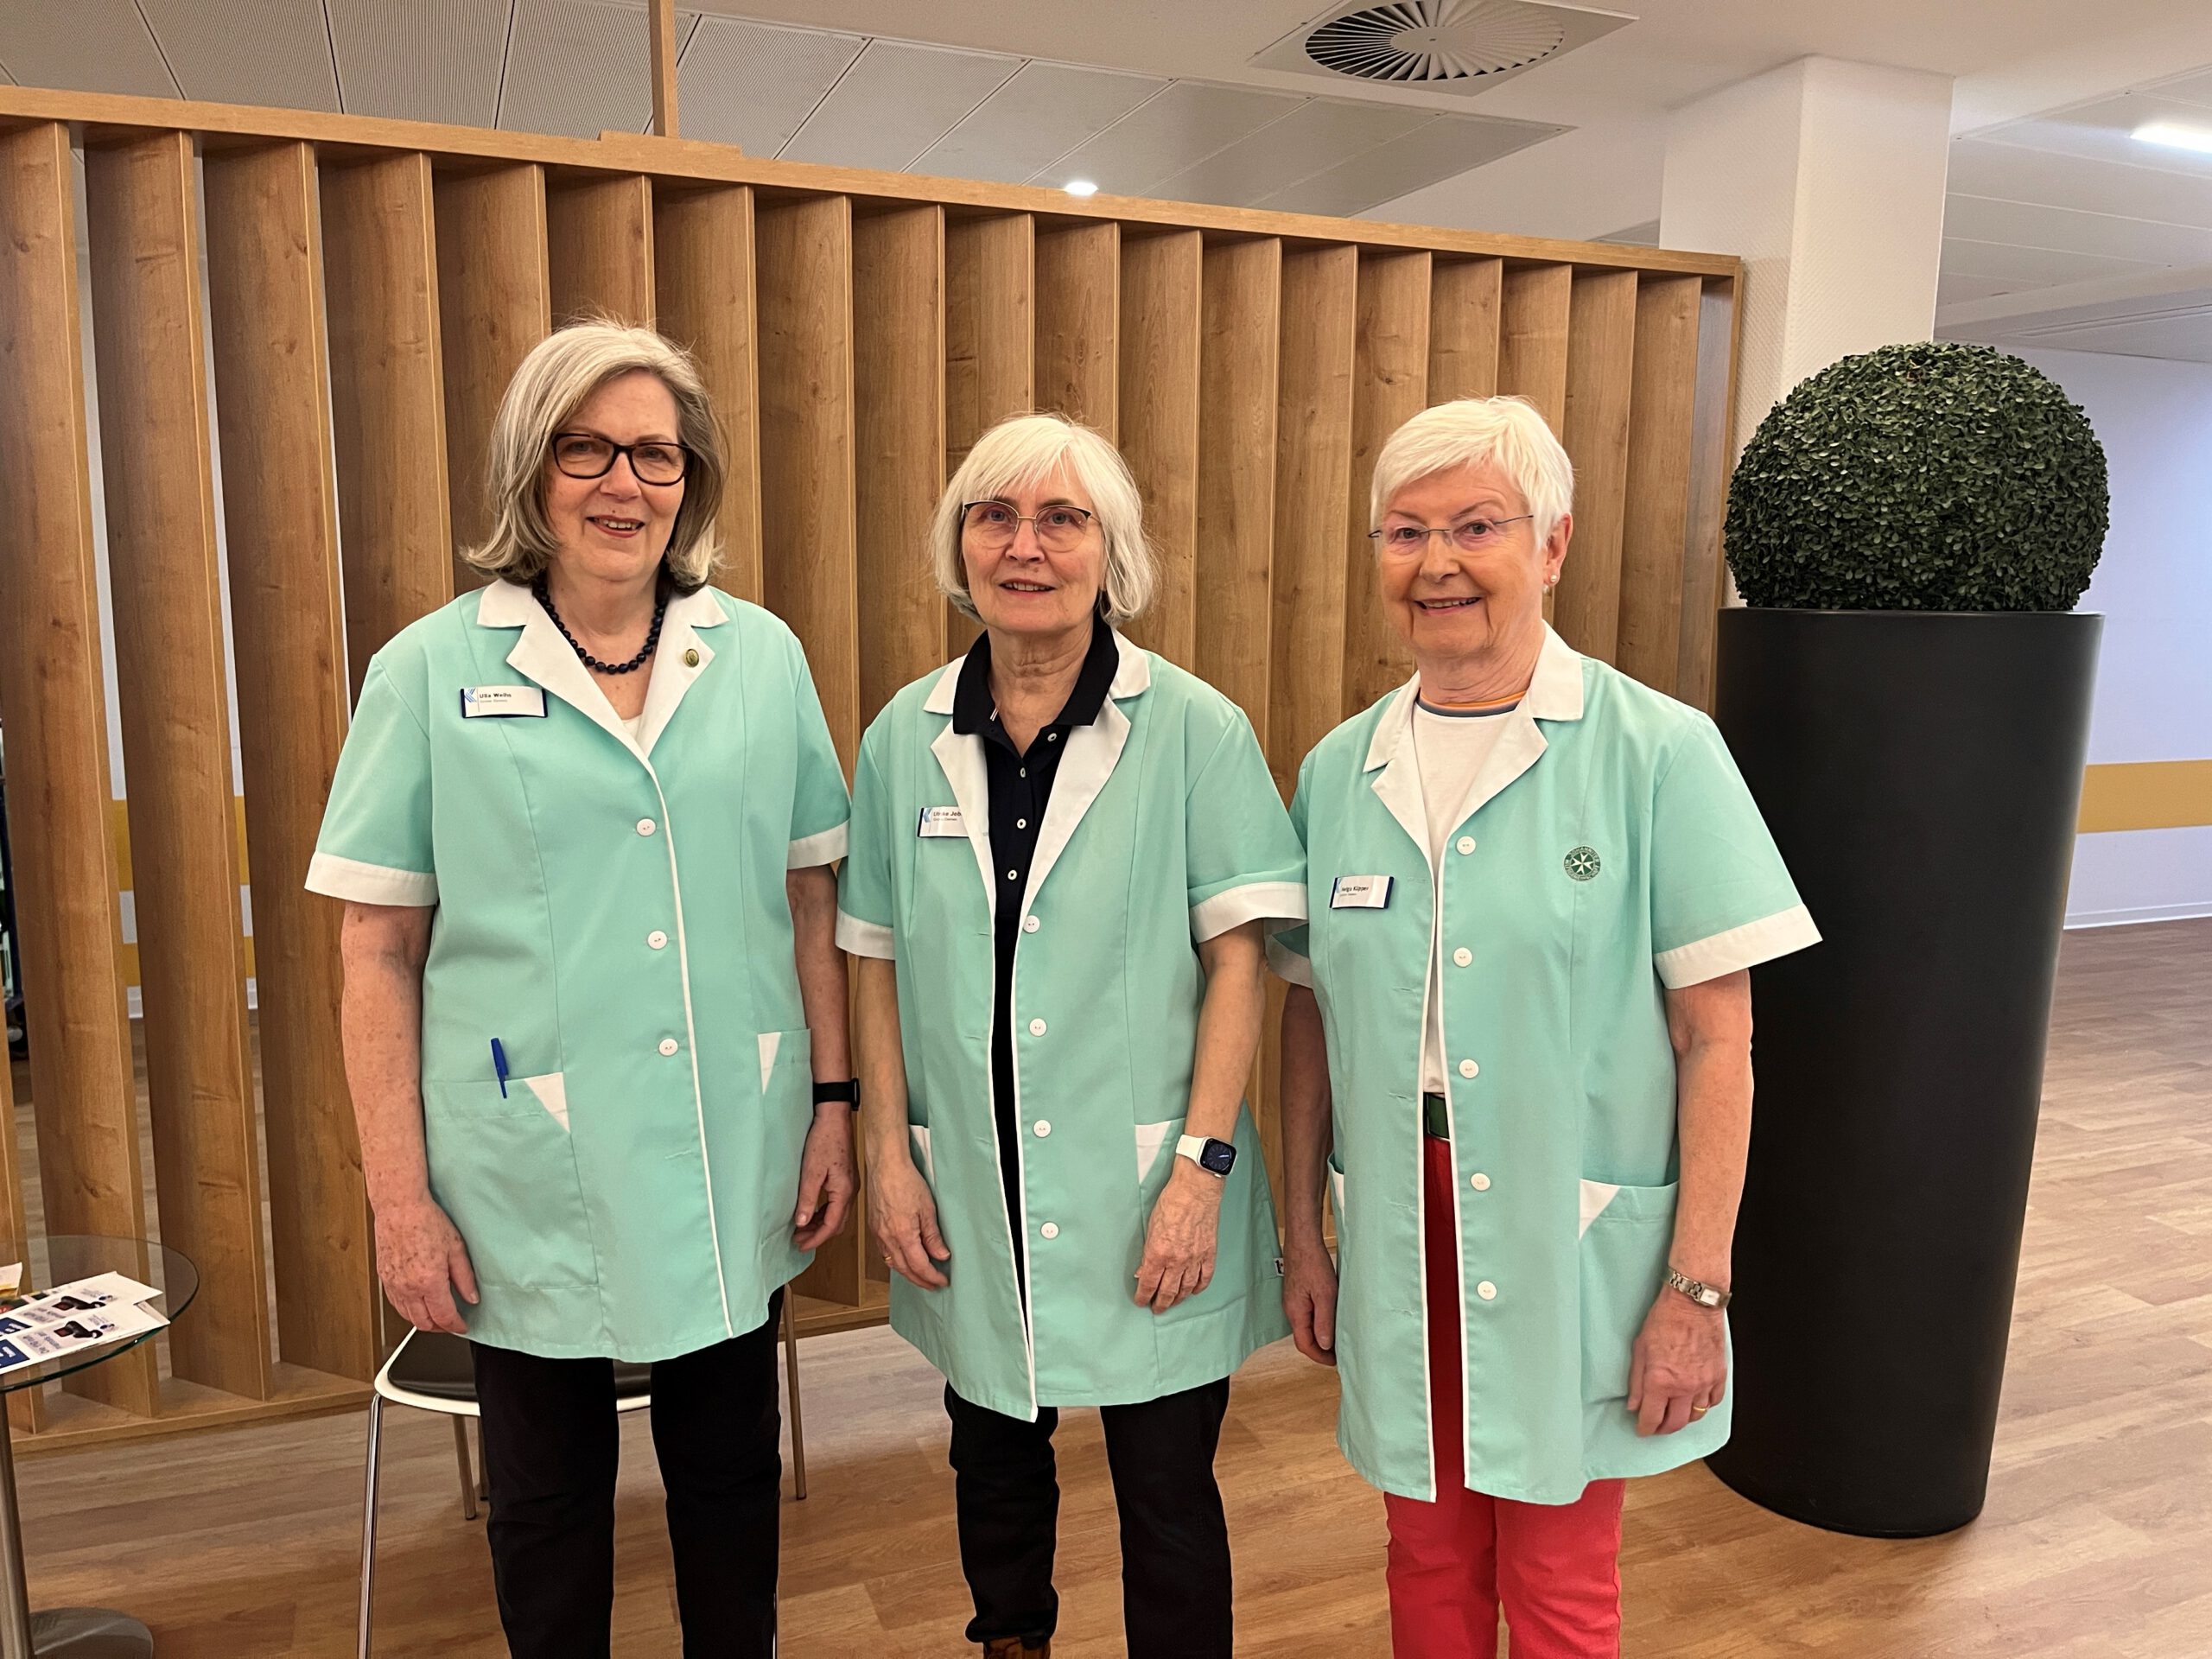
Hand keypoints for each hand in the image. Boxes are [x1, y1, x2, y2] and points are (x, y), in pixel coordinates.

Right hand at [375, 1193, 478, 1334]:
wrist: (399, 1207)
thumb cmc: (426, 1220)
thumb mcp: (456, 1247)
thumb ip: (464, 1277)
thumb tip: (471, 1296)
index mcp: (429, 1281)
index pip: (444, 1316)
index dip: (456, 1326)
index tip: (463, 1326)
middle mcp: (408, 1287)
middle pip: (424, 1323)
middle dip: (439, 1328)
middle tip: (451, 1323)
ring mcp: (393, 1284)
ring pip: (407, 1316)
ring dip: (422, 1321)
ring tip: (436, 1316)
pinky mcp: (383, 1278)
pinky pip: (395, 1304)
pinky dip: (407, 1310)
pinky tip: (417, 1304)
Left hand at [792, 1106, 856, 1249]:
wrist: (835, 1118)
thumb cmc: (824, 1140)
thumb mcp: (811, 1171)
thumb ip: (807, 1199)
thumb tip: (802, 1222)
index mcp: (844, 1191)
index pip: (832, 1225)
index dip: (816, 1239)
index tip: (801, 1246)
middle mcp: (850, 1191)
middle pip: (837, 1223)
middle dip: (818, 1235)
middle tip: (799, 1241)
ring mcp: (850, 1186)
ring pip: (837, 1215)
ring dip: (820, 1225)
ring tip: (802, 1230)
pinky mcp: (846, 1180)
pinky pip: (837, 1204)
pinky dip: (824, 1213)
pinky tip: (812, 1214)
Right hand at [868, 1145, 949, 1288]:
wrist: (885, 1165)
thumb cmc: (905, 1180)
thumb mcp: (927, 1209)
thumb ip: (933, 1236)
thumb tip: (941, 1255)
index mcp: (902, 1235)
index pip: (919, 1266)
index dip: (932, 1277)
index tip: (942, 1281)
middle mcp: (887, 1238)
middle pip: (905, 1269)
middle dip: (920, 1281)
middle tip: (933, 1285)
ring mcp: (878, 1234)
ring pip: (893, 1263)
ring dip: (907, 1273)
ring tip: (921, 1276)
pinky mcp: (874, 1227)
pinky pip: (885, 1252)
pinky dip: (896, 1261)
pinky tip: (904, 1259)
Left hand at [1135, 1160, 1221, 1312]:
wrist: (1196, 1189)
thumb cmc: (1171, 1202)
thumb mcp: (1150, 1227)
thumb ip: (1147, 1253)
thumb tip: (1142, 1271)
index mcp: (1159, 1254)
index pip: (1148, 1284)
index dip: (1143, 1296)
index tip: (1141, 1301)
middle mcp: (1177, 1261)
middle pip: (1167, 1292)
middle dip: (1160, 1304)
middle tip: (1156, 1308)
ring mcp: (1195, 1259)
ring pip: (1186, 1289)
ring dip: (1178, 1299)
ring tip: (1172, 1303)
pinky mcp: (1209, 1254)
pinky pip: (1204, 1278)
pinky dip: (1198, 1288)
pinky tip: (1193, 1291)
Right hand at [1282, 1234, 1337, 1365]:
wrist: (1303, 1241)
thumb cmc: (1313, 1264)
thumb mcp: (1325, 1294)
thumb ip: (1324, 1321)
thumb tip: (1324, 1345)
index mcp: (1296, 1313)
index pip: (1304, 1345)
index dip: (1319, 1357)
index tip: (1335, 1361)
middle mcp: (1291, 1310)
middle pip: (1303, 1338)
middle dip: (1320, 1349)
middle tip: (1338, 1353)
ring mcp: (1292, 1301)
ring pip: (1305, 1327)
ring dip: (1319, 1336)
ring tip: (1336, 1339)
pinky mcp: (1297, 1294)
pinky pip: (1306, 1315)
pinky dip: (1317, 1323)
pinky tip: (1329, 1320)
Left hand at [1626, 1284, 1727, 1435]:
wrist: (1692, 1303)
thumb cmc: (1665, 1320)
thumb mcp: (1639, 1348)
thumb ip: (1636, 1381)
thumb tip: (1634, 1404)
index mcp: (1660, 1380)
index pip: (1651, 1417)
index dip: (1645, 1427)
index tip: (1642, 1429)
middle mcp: (1684, 1386)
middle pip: (1675, 1423)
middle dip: (1663, 1429)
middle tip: (1657, 1426)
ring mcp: (1704, 1383)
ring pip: (1696, 1416)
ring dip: (1683, 1419)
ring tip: (1674, 1414)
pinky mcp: (1718, 1375)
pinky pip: (1713, 1402)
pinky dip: (1703, 1406)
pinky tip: (1695, 1401)